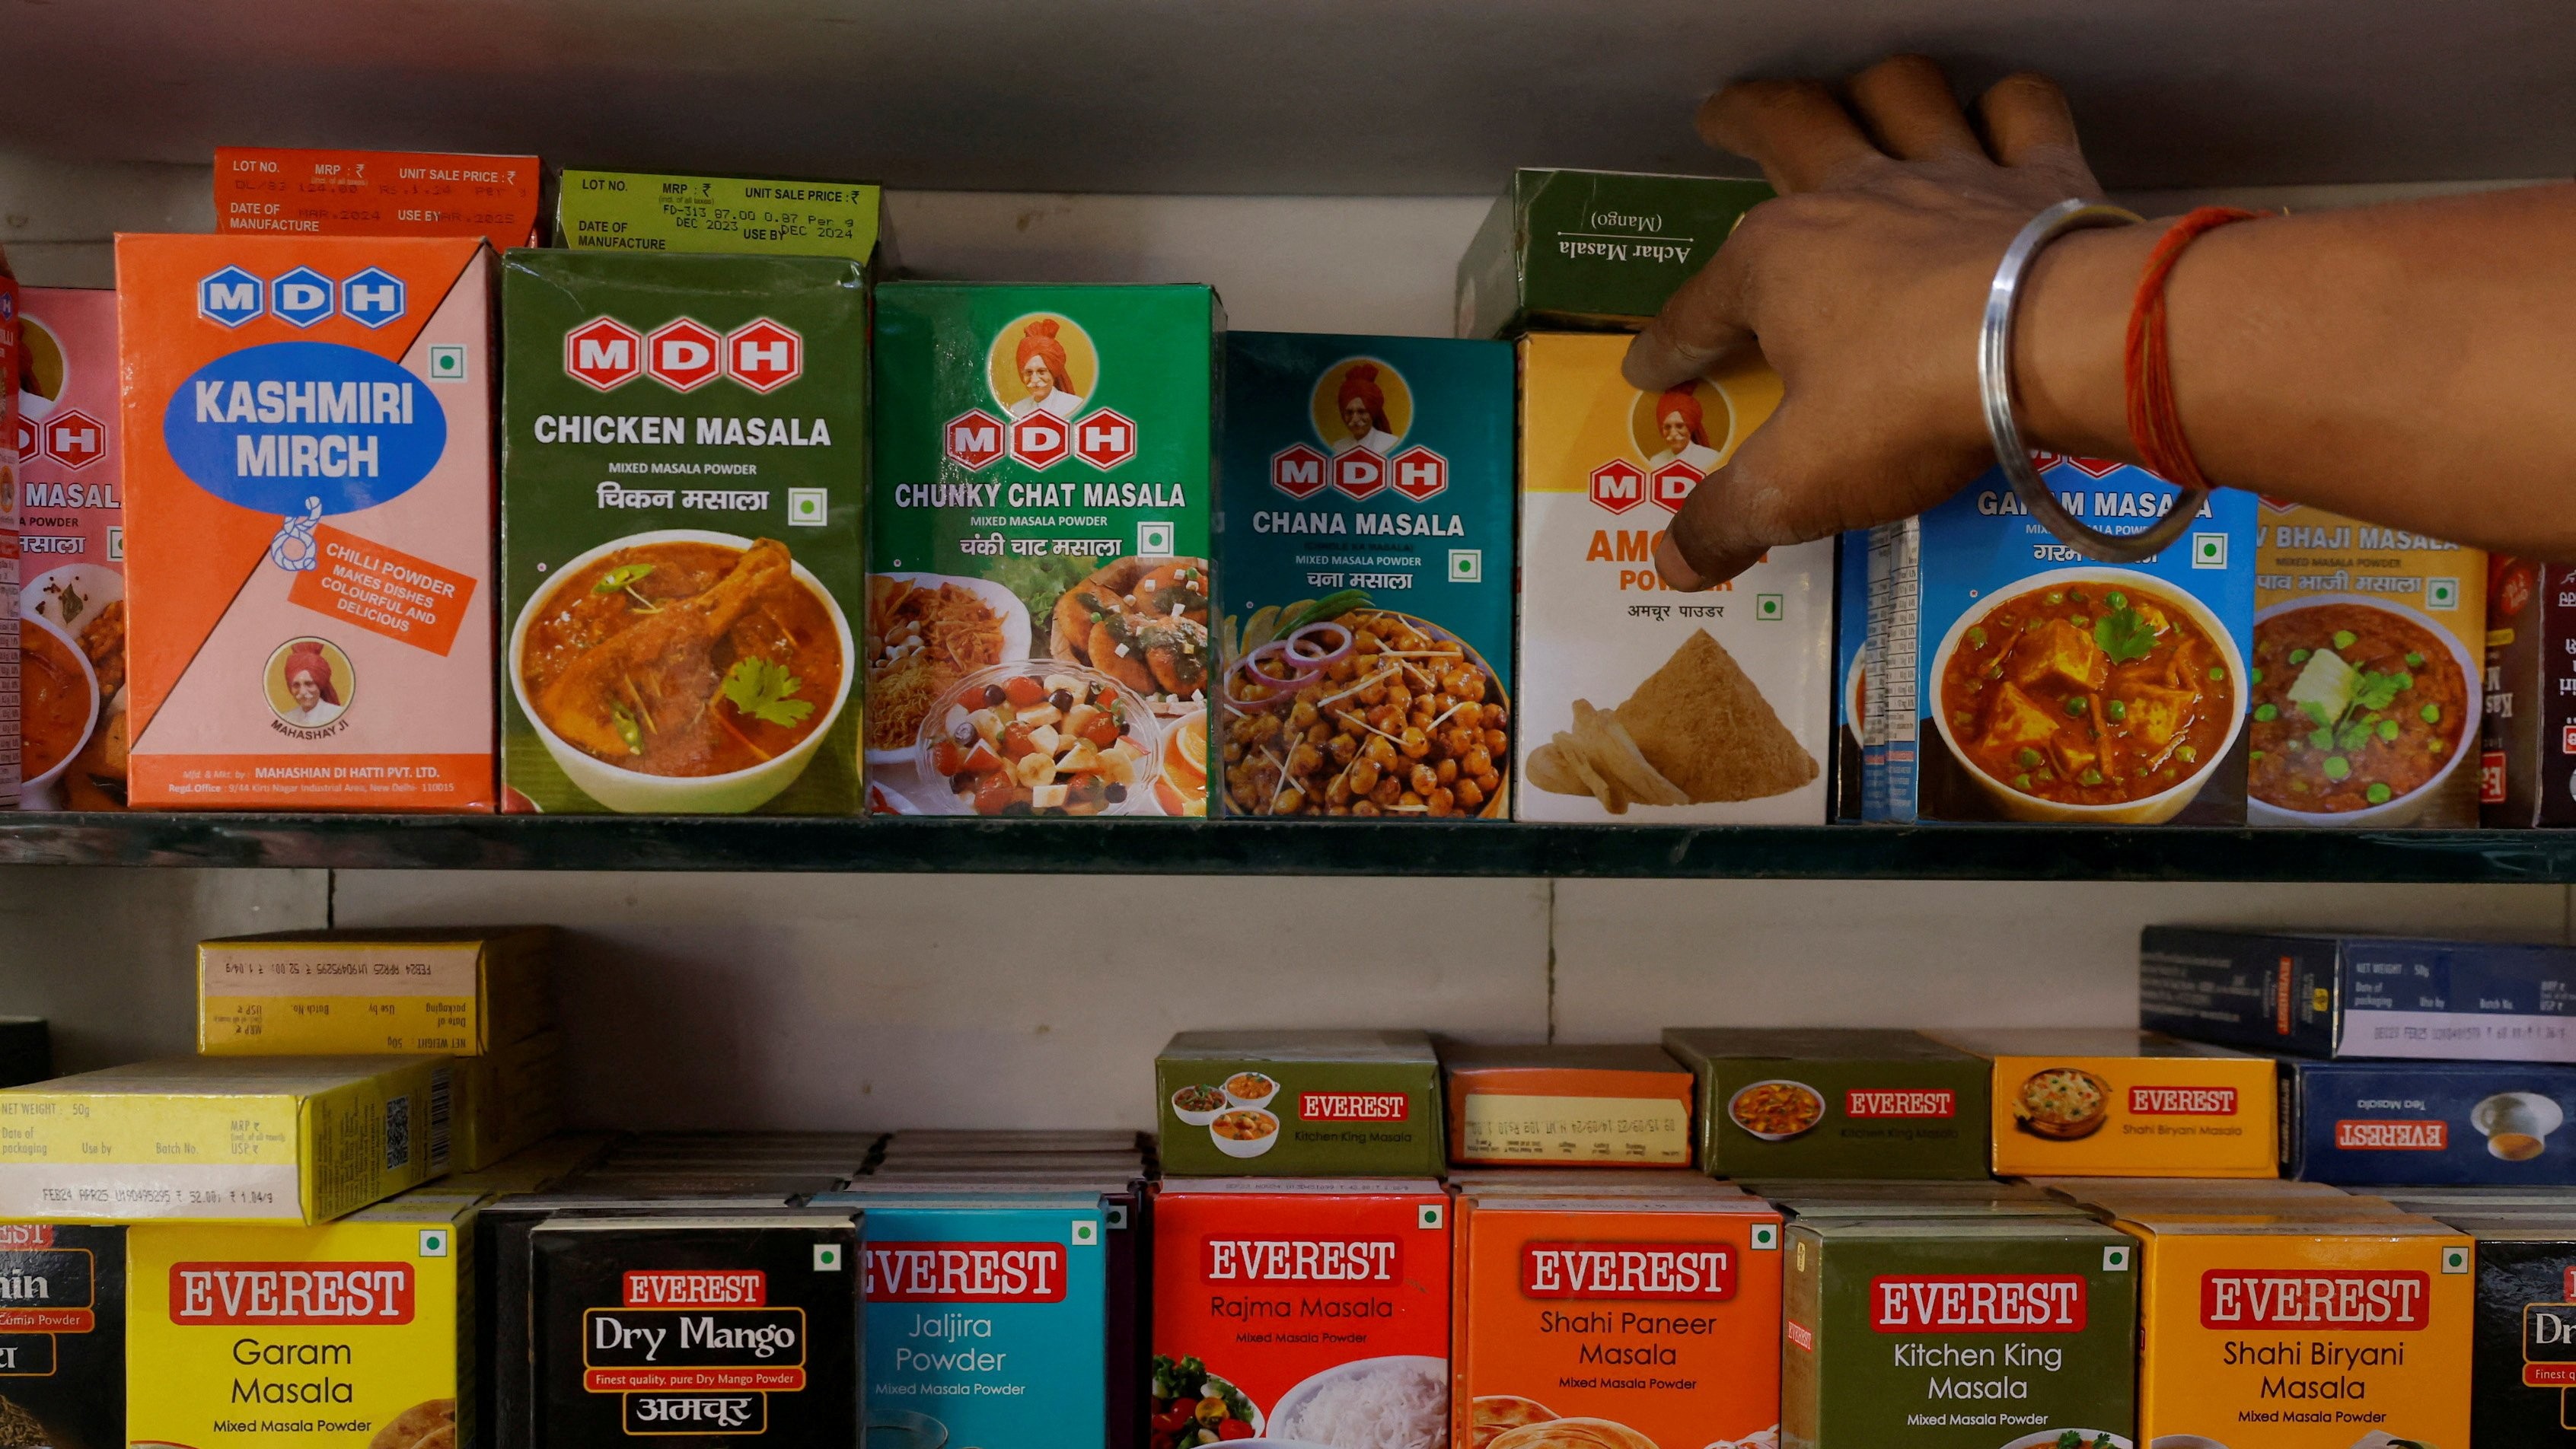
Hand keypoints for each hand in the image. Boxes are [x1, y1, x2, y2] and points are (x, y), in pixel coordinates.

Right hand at [1623, 56, 2122, 588]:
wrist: (2061, 349)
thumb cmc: (1909, 406)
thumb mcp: (1800, 483)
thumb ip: (1727, 519)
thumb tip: (1670, 562)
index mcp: (1774, 262)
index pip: (1698, 310)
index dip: (1668, 348)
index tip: (1650, 374)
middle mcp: (1853, 194)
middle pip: (1784, 125)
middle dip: (1740, 116)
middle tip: (1717, 115)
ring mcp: (1949, 174)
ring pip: (1898, 94)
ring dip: (1870, 92)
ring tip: (1854, 101)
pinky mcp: (2039, 175)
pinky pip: (2020, 111)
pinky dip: (2005, 108)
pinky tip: (1996, 122)